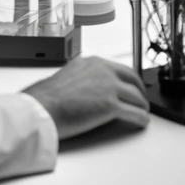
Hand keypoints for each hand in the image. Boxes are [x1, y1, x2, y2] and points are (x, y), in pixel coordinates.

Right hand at [22, 57, 151, 139]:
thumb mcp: (67, 76)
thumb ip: (82, 77)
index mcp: (92, 62)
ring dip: (141, 106)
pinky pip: (134, 112)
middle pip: (133, 80)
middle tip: (141, 100)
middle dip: (139, 91)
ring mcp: (109, 87)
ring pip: (136, 96)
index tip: (132, 86)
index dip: (129, 80)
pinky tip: (142, 122)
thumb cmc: (46, 97)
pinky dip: (141, 118)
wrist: (41, 108)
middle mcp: (104, 70)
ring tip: (142, 112)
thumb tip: (88, 87)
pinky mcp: (111, 105)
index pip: (120, 69)